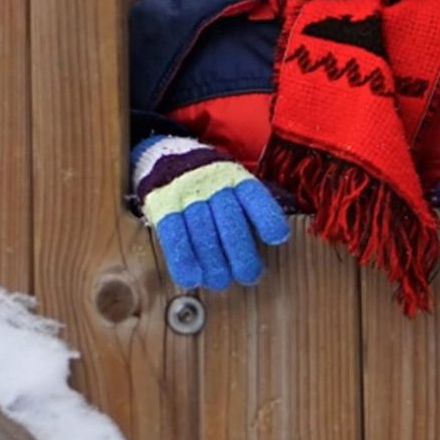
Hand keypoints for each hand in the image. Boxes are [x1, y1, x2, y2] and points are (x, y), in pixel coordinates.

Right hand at [132, 136, 293, 291]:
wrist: (166, 158)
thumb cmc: (209, 183)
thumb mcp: (232, 182)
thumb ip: (249, 207)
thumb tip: (275, 240)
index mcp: (234, 177)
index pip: (254, 196)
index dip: (267, 218)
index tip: (278, 238)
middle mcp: (212, 183)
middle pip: (230, 222)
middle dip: (241, 254)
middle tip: (248, 275)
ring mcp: (186, 193)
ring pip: (203, 233)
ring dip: (214, 263)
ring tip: (221, 281)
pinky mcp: (162, 204)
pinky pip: (173, 235)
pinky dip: (184, 260)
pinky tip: (193, 278)